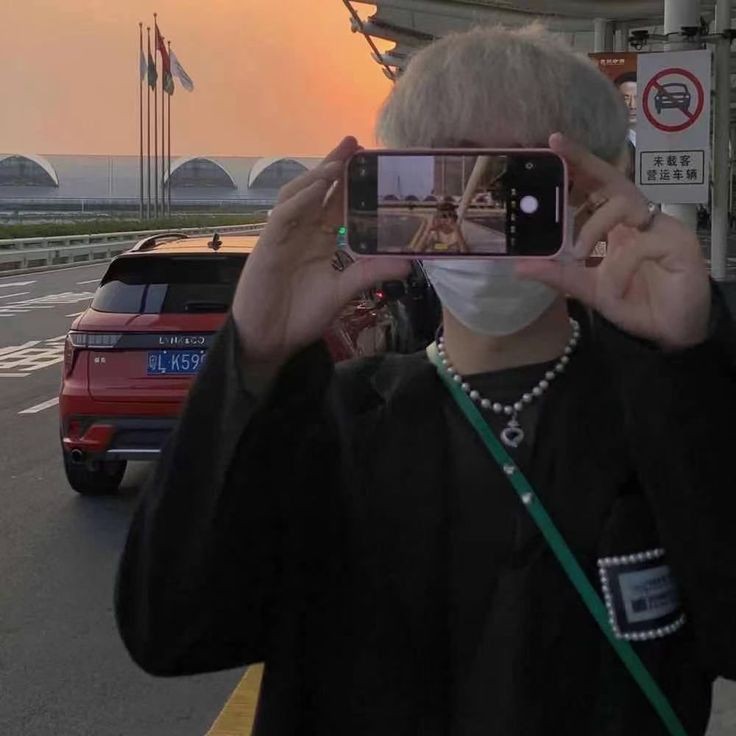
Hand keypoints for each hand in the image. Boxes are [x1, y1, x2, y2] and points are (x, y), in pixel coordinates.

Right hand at [232, 136, 410, 366]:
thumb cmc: (301, 316)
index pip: (337, 203)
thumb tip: (408, 265)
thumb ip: (369, 274)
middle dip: (335, 166)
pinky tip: (316, 189)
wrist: (270, 340)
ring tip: (338, 160)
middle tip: (355, 143)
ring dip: (316, 177)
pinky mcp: (267, 246)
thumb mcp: (342, 292)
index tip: (373, 162)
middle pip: (318, 191)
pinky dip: (299, 201)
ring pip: (298, 196)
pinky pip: (282, 217)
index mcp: (320, 240)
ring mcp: (283, 237)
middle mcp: (301, 232)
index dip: (352, 182)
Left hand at [516, 133, 710, 350]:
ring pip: (624, 205)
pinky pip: (642, 244)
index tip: (553, 143)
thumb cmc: (634, 303)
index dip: (579, 164)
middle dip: (586, 162)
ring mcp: (661, 228)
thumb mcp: (589, 289)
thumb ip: (559, 275)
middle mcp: (640, 220)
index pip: (598, 186)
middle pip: (614, 179)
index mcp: (618, 226)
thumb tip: (519, 266)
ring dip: (594, 227)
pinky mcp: (680, 245)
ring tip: (579, 255)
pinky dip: (620, 266)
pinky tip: (613, 287)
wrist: (669, 332)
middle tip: (558, 148)